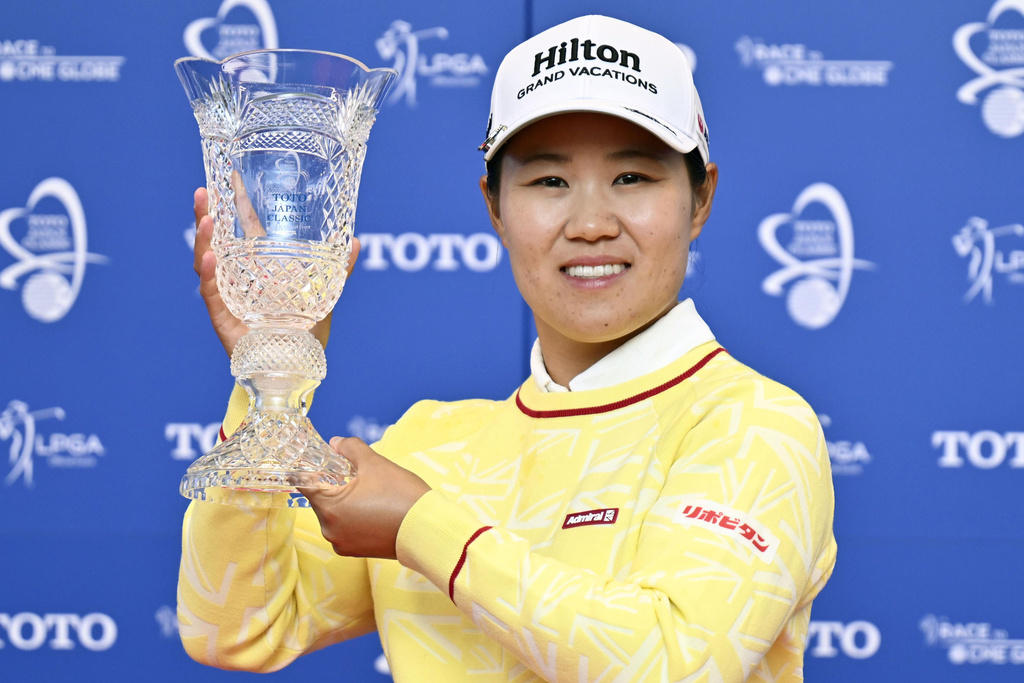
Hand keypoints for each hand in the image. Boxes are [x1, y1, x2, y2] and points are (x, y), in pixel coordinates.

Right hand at [192, 187, 359, 356]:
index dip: (233, 207)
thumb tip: (357, 240)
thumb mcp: (323, 297)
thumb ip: (337, 271)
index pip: (241, 231)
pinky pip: (211, 294)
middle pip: (216, 241)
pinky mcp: (223, 318)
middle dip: (206, 216)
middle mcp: (238, 279)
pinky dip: (209, 275)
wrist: (296, 370)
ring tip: (206, 219)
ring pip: (207, 263)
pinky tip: (210, 258)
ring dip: (204, 240)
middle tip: (203, 190)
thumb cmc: (305, 335)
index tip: (226, 178)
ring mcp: (228, 297)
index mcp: (258, 269)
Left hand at [301, 437, 430, 559]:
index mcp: (329, 508)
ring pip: (335, 514)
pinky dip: (354, 517)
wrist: (428, 529)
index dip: (311, 468)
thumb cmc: (401, 495)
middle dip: (334, 485)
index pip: (305, 484)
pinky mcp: (356, 552)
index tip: (320, 460)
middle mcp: (329, 530)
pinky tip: (373, 508)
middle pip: (321, 499)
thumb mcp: (375, 464)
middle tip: (354, 473)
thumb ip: (351, 449)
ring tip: (369, 492)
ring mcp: (343, 544)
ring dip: (345, 502)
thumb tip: (336, 442)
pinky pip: (347, 528)